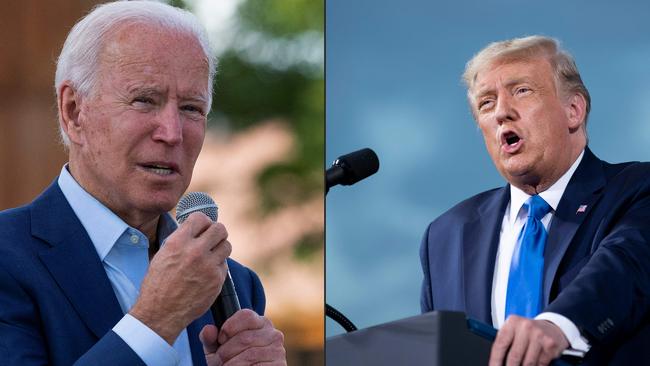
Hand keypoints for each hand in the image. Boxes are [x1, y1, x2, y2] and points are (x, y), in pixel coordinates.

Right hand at [130, 212, 230, 343]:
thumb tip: (195, 229)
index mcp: (178, 242)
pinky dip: (218, 267)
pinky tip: (207, 273)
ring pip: (226, 245)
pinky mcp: (217, 280)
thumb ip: (180, 240)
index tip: (203, 228)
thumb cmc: (158, 284)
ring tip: (211, 256)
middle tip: (212, 239)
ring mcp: (208, 266)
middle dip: (216, 232)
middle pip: (219, 229)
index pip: (200, 218)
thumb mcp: (162, 255)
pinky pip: (224, 265)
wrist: (160, 313)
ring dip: (220, 248)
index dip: (203, 222)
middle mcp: (195, 251)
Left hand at [200, 309, 285, 365]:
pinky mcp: (279, 365)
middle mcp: (273, 333)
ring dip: (231, 364)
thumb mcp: (217, 349)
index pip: (246, 315)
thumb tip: (208, 330)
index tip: (220, 339)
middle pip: (244, 338)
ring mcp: (278, 350)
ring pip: (249, 355)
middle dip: (225, 352)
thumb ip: (210, 339)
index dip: (229, 327)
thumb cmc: (230, 360)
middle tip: (218, 360)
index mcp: (260, 322)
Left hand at [489, 315, 568, 365]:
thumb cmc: (528, 331)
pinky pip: (540, 364)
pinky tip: (533, 365)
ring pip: (527, 363)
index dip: (495, 360)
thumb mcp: (514, 331)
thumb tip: (496, 361)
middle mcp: (525, 327)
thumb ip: (505, 342)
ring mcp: (539, 335)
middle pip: (513, 356)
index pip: (500, 345)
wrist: (552, 327)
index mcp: (512, 322)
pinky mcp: (550, 344)